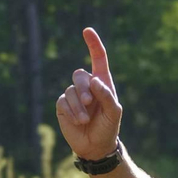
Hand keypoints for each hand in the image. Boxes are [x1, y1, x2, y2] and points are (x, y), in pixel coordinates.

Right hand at [55, 27, 121, 160]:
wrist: (96, 146)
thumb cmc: (108, 127)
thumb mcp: (114, 112)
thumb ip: (107, 96)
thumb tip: (94, 80)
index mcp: (102, 83)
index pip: (98, 59)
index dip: (93, 44)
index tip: (87, 31)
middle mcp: (87, 86)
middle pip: (79, 75)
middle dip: (83, 88)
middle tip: (89, 103)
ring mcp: (73, 95)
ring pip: (71, 90)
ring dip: (79, 106)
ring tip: (85, 120)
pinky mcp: (63, 106)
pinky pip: (63, 101)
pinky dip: (71, 111)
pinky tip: (78, 121)